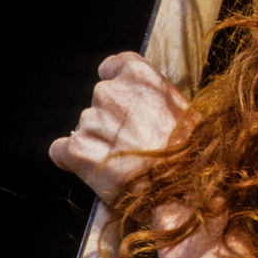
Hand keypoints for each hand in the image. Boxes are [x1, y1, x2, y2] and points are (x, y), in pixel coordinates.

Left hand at [48, 52, 188, 205]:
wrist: (186, 191)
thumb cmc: (194, 156)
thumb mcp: (188, 115)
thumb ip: (160, 103)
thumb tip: (150, 111)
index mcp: (140, 79)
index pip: (114, 67)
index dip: (119, 86)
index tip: (125, 101)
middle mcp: (110, 93)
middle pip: (101, 101)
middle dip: (113, 121)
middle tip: (135, 145)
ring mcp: (91, 120)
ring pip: (87, 128)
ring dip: (100, 144)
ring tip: (126, 165)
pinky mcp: (78, 149)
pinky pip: (63, 151)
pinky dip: (76, 161)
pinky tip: (100, 172)